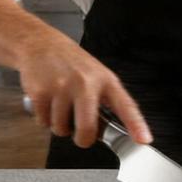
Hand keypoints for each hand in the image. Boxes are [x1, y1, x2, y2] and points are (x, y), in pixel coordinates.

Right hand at [17, 35, 151, 148]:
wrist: (38, 42)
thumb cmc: (69, 61)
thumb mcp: (95, 74)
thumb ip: (104, 100)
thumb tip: (107, 132)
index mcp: (105, 79)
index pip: (125, 105)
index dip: (136, 125)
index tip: (143, 140)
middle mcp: (85, 83)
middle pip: (87, 129)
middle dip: (83, 139)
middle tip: (81, 135)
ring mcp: (62, 87)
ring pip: (61, 129)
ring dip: (59, 125)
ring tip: (60, 106)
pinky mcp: (40, 92)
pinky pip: (44, 122)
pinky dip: (44, 118)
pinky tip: (48, 102)